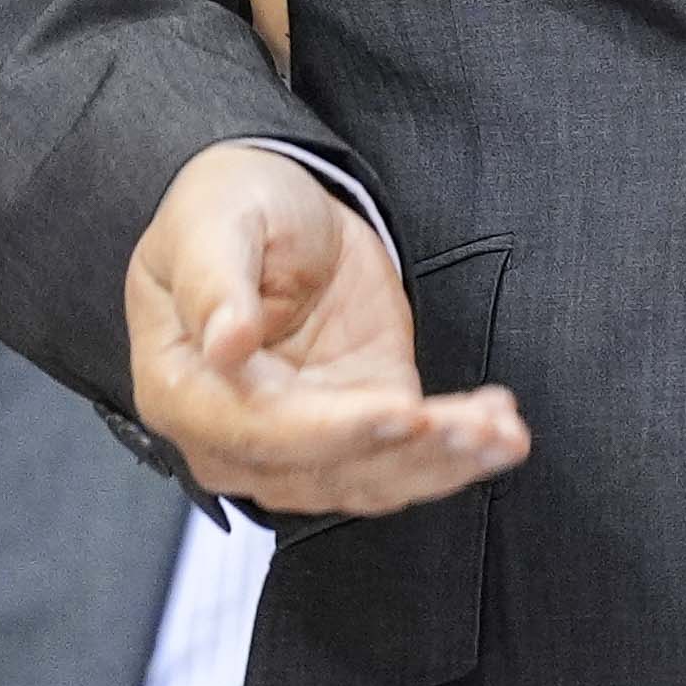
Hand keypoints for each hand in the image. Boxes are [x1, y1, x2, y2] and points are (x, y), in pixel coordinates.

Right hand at [127, 142, 526, 513]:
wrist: (273, 211)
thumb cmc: (225, 211)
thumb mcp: (211, 223)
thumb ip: (214, 283)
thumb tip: (224, 345)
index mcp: (183, 390)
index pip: (259, 432)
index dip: (333, 430)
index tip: (401, 411)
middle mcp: (237, 434)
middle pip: (326, 468)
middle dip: (407, 454)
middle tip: (473, 428)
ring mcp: (303, 437)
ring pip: (375, 475)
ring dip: (444, 462)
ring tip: (499, 434)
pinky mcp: (360, 420)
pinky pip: (409, 454)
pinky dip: (459, 449)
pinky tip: (502, 429)